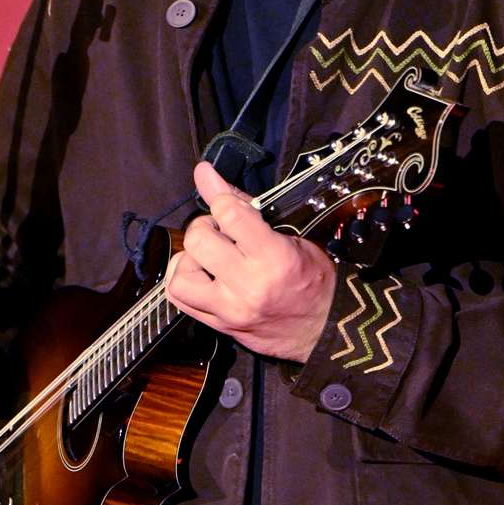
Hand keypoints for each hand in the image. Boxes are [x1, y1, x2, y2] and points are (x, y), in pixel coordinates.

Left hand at [165, 161, 336, 362]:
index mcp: (274, 257)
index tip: (222, 200)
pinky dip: (183, 281)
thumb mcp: (292, 237)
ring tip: (207, 258)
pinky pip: (179, 298)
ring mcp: (231, 309)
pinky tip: (200, 275)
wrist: (323, 330)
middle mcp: (249, 285)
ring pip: (180, 276)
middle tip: (219, 232)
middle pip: (198, 241)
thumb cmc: (313, 281)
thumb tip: (206, 174)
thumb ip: (246, 207)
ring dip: (188, 260)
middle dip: (204, 228)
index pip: (229, 214)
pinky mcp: (219, 325)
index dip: (220, 200)